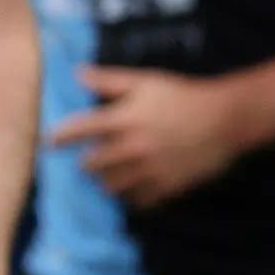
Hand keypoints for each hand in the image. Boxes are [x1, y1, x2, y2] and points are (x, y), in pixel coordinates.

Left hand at [48, 65, 250, 207]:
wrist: (225, 119)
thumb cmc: (182, 96)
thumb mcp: (145, 81)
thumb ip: (109, 80)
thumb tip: (77, 73)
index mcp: (125, 119)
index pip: (81, 130)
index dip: (59, 137)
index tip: (49, 143)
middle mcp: (133, 147)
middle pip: (92, 165)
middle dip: (85, 163)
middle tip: (87, 161)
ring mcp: (150, 169)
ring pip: (112, 186)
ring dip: (105, 182)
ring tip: (108, 175)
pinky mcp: (167, 186)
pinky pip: (138, 201)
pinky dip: (130, 197)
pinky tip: (131, 188)